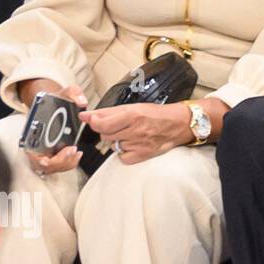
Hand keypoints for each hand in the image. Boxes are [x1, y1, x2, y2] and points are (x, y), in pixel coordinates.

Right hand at [19, 81, 87, 176]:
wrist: (53, 103)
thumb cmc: (55, 100)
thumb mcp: (65, 92)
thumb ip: (73, 93)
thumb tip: (81, 102)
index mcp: (32, 131)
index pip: (30, 152)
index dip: (38, 159)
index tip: (48, 158)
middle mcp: (35, 143)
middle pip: (43, 164)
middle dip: (58, 161)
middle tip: (72, 150)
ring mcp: (43, 150)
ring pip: (51, 167)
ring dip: (65, 163)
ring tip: (76, 152)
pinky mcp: (52, 153)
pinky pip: (58, 165)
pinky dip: (68, 163)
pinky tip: (77, 154)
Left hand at [79, 101, 193, 163]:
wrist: (178, 124)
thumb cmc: (156, 114)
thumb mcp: (132, 107)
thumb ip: (107, 112)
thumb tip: (85, 115)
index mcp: (132, 115)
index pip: (101, 124)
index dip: (94, 122)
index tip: (94, 120)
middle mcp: (136, 130)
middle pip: (105, 135)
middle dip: (109, 130)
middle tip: (120, 126)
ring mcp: (139, 144)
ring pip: (113, 146)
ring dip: (118, 140)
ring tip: (131, 134)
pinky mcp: (142, 155)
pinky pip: (122, 156)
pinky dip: (124, 151)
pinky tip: (133, 144)